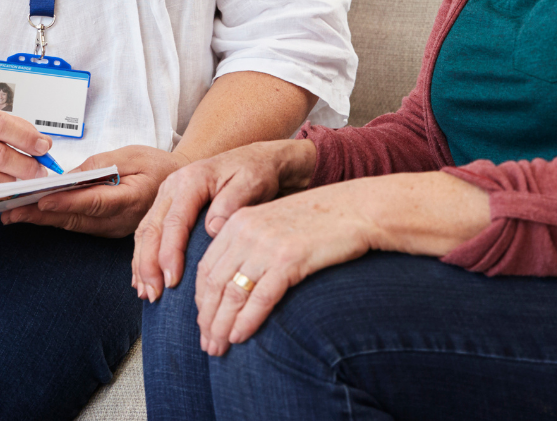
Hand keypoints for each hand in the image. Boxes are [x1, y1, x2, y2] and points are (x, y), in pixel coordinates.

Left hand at [0, 145, 185, 236]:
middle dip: (41, 216)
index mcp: (131, 198)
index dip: (65, 202)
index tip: (40, 200)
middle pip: (75, 219)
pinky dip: (57, 220)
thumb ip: (100, 165)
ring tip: (15, 214)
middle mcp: (120, 220)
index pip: (92, 202)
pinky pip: (79, 226)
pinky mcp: (108, 231)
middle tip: (11, 212)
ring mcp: (114, 229)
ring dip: (44, 220)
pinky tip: (37, 215)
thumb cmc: (158, 165)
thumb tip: (68, 177)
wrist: (180, 185)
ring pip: (74, 226)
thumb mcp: (132, 154)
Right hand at [132, 139, 314, 300]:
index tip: (172, 281)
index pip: (174, 221)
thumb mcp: (251, 183)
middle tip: (154, 295)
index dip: (170, 253)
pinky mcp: (167, 204)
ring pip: (146, 231)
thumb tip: (212, 229)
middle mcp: (172, 186)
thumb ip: (231, 204)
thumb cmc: (254, 172)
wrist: (254, 159)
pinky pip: (148, 231)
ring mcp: (167, 194)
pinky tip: (143, 278)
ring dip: (142, 264)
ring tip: (146, 293)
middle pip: (153, 228)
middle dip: (149, 264)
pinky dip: (143, 256)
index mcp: (191, 180)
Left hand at [192, 172, 491, 354]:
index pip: (206, 266)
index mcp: (238, 221)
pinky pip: (260, 297)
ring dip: (222, 325)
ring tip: (218, 348)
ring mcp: (266, 244)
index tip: (202, 323)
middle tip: (207, 344)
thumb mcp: (274, 225)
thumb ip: (251, 246)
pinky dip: (247, 321)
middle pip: (214, 282)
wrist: (355, 209)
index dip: (200, 299)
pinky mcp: (289, 258)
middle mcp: (246, 230)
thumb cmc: (317, 222)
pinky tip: (240, 337)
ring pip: (233, 292)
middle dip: (207, 318)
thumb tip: (234, 283)